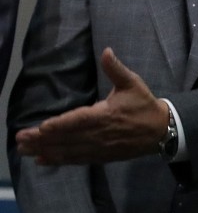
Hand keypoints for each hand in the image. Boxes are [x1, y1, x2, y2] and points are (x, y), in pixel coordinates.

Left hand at [16, 48, 167, 164]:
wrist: (161, 130)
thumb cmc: (144, 104)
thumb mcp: (133, 83)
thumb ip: (116, 69)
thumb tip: (106, 51)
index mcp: (107, 114)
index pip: (80, 120)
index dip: (61, 124)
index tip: (42, 127)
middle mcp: (100, 133)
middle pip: (68, 138)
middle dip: (43, 139)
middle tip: (20, 140)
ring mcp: (100, 147)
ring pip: (69, 150)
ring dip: (46, 150)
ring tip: (24, 150)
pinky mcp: (101, 156)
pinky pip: (77, 160)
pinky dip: (59, 161)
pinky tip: (42, 160)